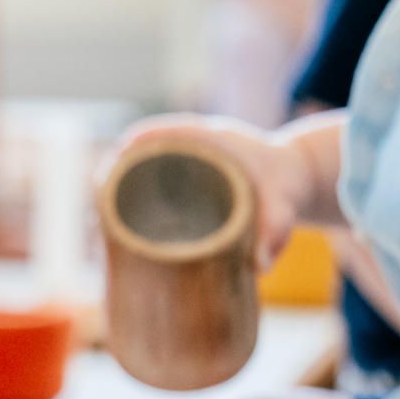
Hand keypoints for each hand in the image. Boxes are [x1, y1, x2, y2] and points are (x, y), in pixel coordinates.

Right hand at [108, 114, 310, 267]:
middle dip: (114, 172)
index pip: (157, 132)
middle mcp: (194, 143)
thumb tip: (260, 267)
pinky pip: (153, 174)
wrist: (301, 175)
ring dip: (120, 183)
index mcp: (211, 137)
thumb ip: (275, 232)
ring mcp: (189, 157)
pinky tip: (121, 216)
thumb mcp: (284, 205)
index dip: (127, 151)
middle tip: (98, 204)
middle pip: (140, 148)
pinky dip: (134, 190)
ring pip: (143, 164)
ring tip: (102, 217)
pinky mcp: (188, 173)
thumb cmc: (288, 184)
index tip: (107, 170)